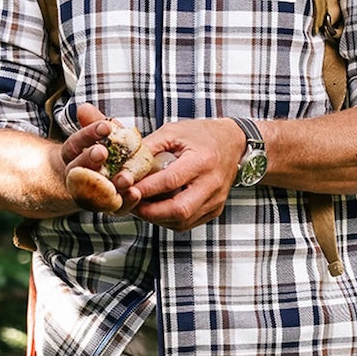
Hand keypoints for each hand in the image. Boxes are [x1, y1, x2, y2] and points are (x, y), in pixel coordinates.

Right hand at [60, 104, 141, 214]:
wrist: (90, 183)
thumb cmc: (97, 152)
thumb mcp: (95, 137)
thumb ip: (92, 123)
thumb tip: (83, 107)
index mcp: (71, 156)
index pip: (75, 144)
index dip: (88, 135)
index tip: (105, 126)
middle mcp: (76, 177)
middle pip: (79, 169)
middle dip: (90, 159)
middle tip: (102, 152)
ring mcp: (89, 194)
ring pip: (96, 190)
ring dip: (110, 183)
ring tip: (125, 178)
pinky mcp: (107, 206)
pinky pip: (114, 206)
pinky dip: (125, 201)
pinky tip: (136, 192)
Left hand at [129, 118, 244, 230]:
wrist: (231, 142)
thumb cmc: (201, 135)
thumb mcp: (173, 132)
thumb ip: (149, 147)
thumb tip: (125, 166)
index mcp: (203, 160)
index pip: (171, 180)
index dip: (146, 188)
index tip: (126, 188)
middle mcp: (212, 183)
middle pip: (179, 209)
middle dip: (150, 211)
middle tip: (130, 204)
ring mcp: (216, 200)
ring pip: (183, 222)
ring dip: (157, 218)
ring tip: (140, 207)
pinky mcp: (215, 209)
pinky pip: (189, 223)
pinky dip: (169, 220)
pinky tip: (157, 209)